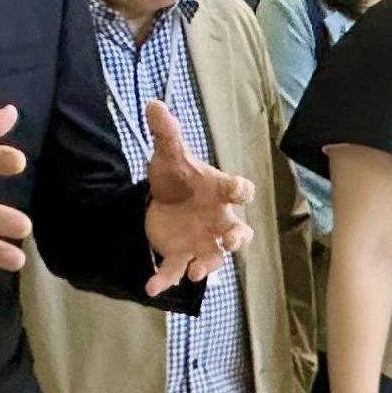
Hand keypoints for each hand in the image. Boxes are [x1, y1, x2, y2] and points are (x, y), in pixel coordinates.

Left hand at [138, 98, 253, 293]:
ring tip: (197, 273)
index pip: (238, 190)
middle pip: (238, 232)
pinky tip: (150, 287)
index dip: (241, 191)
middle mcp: (218, 220)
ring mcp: (202, 241)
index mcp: (219, 191)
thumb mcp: (168, 154)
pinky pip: (175, 270)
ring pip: (213, 258)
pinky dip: (165, 280)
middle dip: (237, 238)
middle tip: (231, 241)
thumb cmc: (178, 177)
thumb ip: (165, 132)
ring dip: (208, 266)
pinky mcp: (181, 255)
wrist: (163, 200)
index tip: (241, 191)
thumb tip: (152, 104)